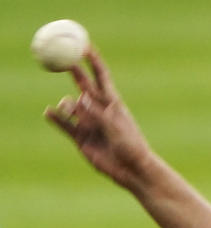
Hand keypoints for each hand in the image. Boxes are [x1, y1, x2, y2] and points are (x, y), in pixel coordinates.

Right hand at [45, 47, 152, 190]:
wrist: (132, 170)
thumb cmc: (131, 147)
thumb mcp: (116, 127)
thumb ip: (98, 113)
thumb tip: (80, 98)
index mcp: (113, 103)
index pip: (101, 76)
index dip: (92, 60)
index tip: (83, 46)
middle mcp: (98, 110)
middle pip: (82, 84)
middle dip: (72, 71)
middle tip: (59, 60)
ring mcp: (88, 123)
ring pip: (70, 105)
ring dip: (65, 105)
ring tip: (69, 112)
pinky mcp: (80, 137)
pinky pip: (63, 124)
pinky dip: (55, 117)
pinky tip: (50, 113)